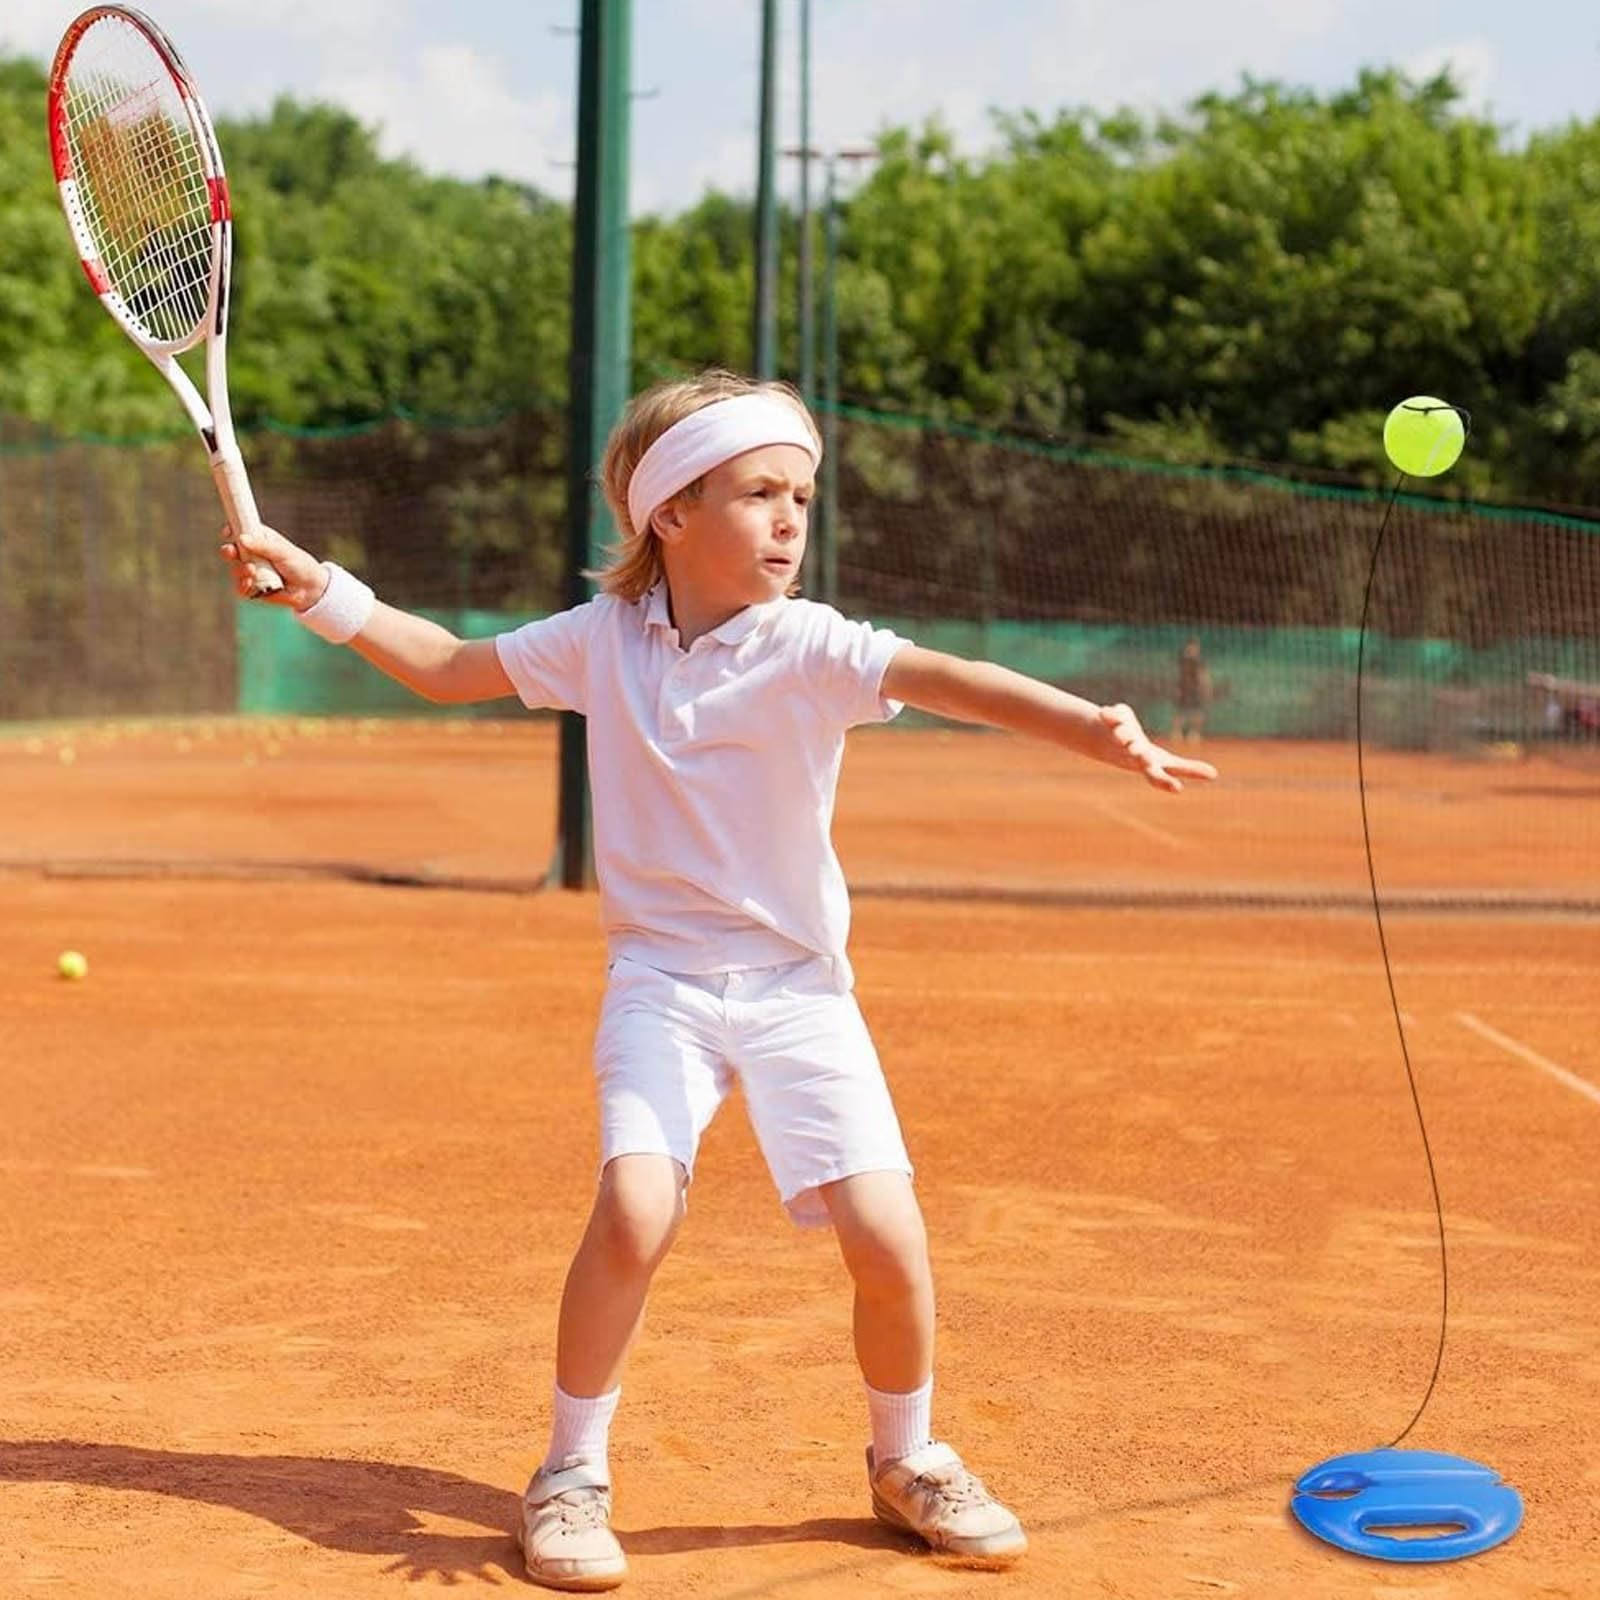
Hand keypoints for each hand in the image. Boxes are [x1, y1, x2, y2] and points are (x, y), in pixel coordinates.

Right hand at [218, 523, 328, 610]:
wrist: (311, 589)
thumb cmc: (299, 564)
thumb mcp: (282, 551)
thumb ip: (263, 546)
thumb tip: (241, 539)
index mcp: (260, 541)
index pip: (240, 532)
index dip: (231, 531)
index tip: (227, 532)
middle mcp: (253, 556)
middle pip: (232, 551)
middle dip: (228, 551)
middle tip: (230, 551)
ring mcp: (252, 572)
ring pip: (235, 570)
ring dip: (240, 570)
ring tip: (252, 570)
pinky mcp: (253, 589)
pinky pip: (240, 588)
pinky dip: (242, 586)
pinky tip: (250, 584)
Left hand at [1099, 702, 1217, 792]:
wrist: (1103, 743)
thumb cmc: (1142, 753)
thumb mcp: (1167, 762)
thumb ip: (1189, 769)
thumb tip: (1215, 775)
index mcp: (1148, 763)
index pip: (1159, 774)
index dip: (1166, 782)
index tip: (1177, 789)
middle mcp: (1132, 753)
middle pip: (1138, 758)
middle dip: (1143, 758)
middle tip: (1144, 758)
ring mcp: (1120, 738)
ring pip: (1124, 736)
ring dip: (1125, 735)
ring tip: (1122, 735)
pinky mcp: (1112, 721)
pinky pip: (1113, 716)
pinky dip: (1111, 714)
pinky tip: (1104, 712)